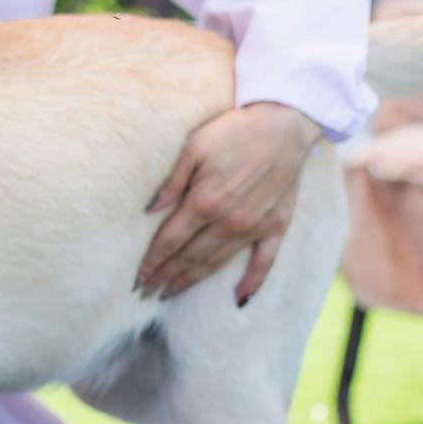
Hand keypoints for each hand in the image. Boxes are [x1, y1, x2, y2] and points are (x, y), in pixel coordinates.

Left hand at [136, 101, 322, 305]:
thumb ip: (171, 182)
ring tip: (173, 293)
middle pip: (190, 256)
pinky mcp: (276, 227)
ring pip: (217, 263)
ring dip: (193, 280)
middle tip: (148, 291)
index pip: (170, 240)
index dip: (152, 260)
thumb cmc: (234, 131)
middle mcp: (229, 222)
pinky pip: (264, 262)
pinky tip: (238, 299)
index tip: (138, 277)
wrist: (284, 125)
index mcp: (205, 202)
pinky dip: (251, 282)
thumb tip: (149, 209)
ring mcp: (255, 227)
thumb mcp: (194, 147)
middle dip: (166, 275)